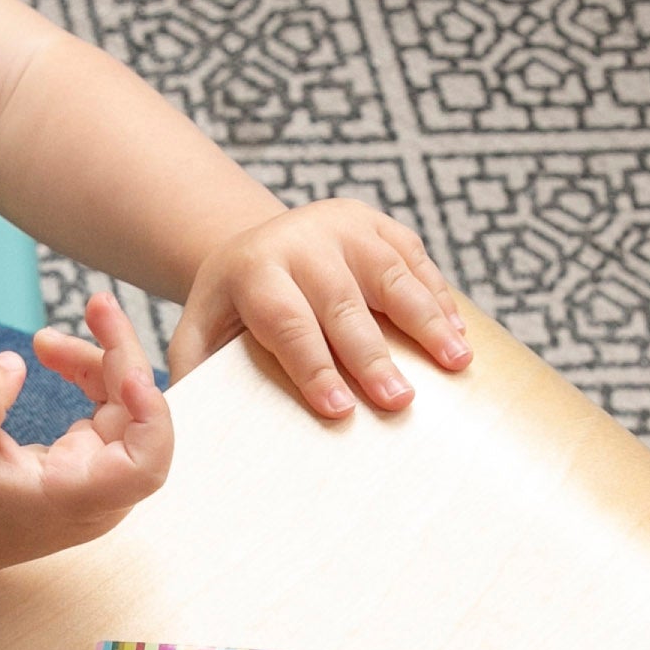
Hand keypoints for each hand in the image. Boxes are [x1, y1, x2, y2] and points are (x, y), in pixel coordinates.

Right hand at [0, 292, 172, 574]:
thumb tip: (15, 362)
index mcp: (74, 497)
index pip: (143, 468)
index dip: (152, 420)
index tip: (130, 376)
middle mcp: (99, 490)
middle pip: (141, 421)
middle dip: (124, 356)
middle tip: (97, 304)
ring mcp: (98, 475)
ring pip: (126, 408)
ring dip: (100, 361)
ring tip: (46, 338)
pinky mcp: (88, 460)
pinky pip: (107, 409)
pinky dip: (88, 375)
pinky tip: (53, 354)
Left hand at [168, 199, 468, 421]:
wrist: (259, 244)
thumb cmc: (233, 308)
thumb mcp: (200, 330)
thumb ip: (196, 369)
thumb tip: (191, 426)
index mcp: (254, 270)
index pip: (288, 323)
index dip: (314, 367)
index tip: (338, 410)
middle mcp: (302, 240)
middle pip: (343, 304)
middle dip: (373, 356)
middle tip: (399, 402)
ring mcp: (345, 227)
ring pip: (391, 275)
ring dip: (428, 322)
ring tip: (456, 363)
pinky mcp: (380, 223)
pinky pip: (416, 259)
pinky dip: (440, 297)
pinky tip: (458, 334)